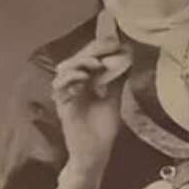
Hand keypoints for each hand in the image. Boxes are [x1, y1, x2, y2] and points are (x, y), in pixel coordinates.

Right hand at [51, 8, 129, 186]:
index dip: (99, 45)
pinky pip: (60, 85)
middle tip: (107, 45)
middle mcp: (74, 84)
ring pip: (66, 68)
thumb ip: (117, 79)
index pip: (90, 57)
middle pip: (78, 58)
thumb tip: (128, 56)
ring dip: (80, 62)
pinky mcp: (62, 104)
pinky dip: (71, 77)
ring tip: (95, 63)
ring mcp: (66, 93)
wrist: (95, 154)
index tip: (113, 34)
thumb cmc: (103, 130)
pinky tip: (83, 76)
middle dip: (92, 50)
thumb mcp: (114, 99)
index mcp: (86, 81)